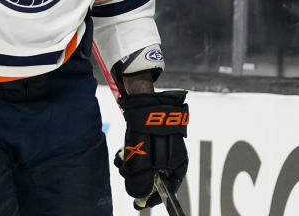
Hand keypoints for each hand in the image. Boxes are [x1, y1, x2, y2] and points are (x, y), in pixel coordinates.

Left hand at [114, 91, 188, 209]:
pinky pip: (140, 155)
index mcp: (178, 161)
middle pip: (154, 178)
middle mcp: (171, 156)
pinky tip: (120, 154)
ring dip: (130, 167)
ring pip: (145, 167)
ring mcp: (161, 147)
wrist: (142, 96)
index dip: (154, 197)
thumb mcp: (143, 153)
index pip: (169, 187)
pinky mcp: (149, 139)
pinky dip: (130, 156)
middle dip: (137, 179)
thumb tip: (137, 195)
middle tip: (124, 174)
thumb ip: (141, 176)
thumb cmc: (148, 123)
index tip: (139, 202)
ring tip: (121, 161)